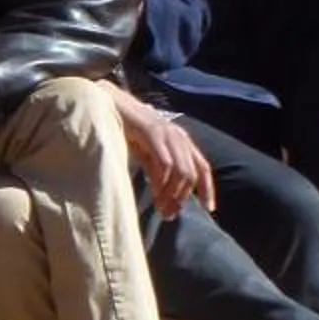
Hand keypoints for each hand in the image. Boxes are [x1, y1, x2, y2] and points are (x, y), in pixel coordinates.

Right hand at [114, 89, 214, 218]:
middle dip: (182, 197)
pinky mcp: (152, 133)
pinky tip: (154, 193)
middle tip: (169, 213)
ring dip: (172, 193)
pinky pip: (165, 162)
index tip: (208, 209)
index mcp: (182, 142)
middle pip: (192, 173)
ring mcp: (167, 134)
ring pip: (181, 171)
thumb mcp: (147, 156)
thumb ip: (158, 173)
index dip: (208, 189)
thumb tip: (165, 199)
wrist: (109, 105)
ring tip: (161, 207)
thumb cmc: (127, 131)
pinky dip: (162, 181)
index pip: (203, 167)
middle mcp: (179, 137)